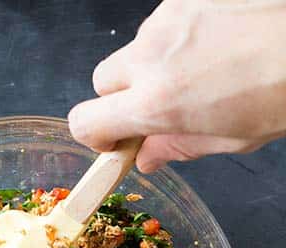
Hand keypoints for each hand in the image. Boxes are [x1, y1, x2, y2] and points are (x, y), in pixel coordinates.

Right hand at [69, 0, 285, 171]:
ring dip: (157, 61)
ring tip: (205, 66)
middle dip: (122, 95)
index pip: (85, 122)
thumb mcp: (234, 137)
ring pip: (138, 48)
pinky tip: (218, 41)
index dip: (96, 134)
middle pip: (103, 80)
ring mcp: (167, 19)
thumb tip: (149, 155)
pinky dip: (182, 35)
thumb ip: (179, 147)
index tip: (116, 138)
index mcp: (158, 103)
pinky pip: (167, 22)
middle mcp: (152, 57)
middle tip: (161, 102)